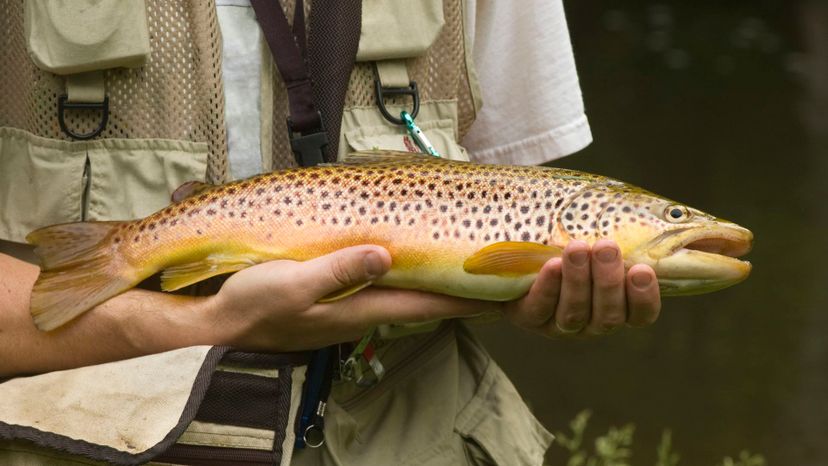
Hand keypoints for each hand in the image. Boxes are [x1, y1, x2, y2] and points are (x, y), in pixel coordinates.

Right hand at [204, 245, 496, 351]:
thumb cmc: (251, 305)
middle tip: (490, 269)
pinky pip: (377, 285)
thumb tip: (384, 254)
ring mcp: (346, 307)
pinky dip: (400, 273)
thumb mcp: (291, 284)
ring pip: (401, 292)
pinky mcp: (331, 299)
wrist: (216, 325)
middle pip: (421, 299)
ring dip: (431, 280)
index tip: (501, 290)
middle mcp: (361, 311)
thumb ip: (337, 270)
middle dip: (457, 288)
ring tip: (458, 262)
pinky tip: (401, 259)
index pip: (425, 304)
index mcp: (359, 310)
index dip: (465, 298)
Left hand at [503, 240, 660, 336]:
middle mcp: (591, 320)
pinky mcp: (527, 317)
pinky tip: (552, 264)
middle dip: (608, 280)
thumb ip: (630, 227)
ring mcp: (558, 322)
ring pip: (574, 311)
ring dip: (578, 279)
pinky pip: (539, 308)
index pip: (641, 314)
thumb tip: (675, 215)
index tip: (643, 270)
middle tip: (606, 246)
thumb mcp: (600, 228)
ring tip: (577, 247)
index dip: (645, 298)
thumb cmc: (569, 234)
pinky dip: (548, 286)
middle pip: (609, 314)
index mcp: (617, 304)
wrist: (514, 248)